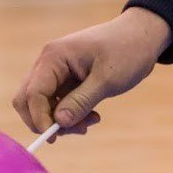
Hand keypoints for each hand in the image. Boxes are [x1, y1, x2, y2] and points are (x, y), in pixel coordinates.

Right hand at [12, 7, 171, 136]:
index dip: (39, 118)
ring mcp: (57, 71)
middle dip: (47, 121)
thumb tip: (59, 122)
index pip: (33, 93)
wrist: (143, 35)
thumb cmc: (127, 51)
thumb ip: (81, 101)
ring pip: (44, 104)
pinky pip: (59, 102)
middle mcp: (49, 62)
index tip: (55, 136)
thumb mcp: (107, 79)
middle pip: (29, 100)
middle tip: (78, 130)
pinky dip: (71, 113)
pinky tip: (92, 116)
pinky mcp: (67, 79)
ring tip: (92, 121)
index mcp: (54, 57)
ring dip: (62, 119)